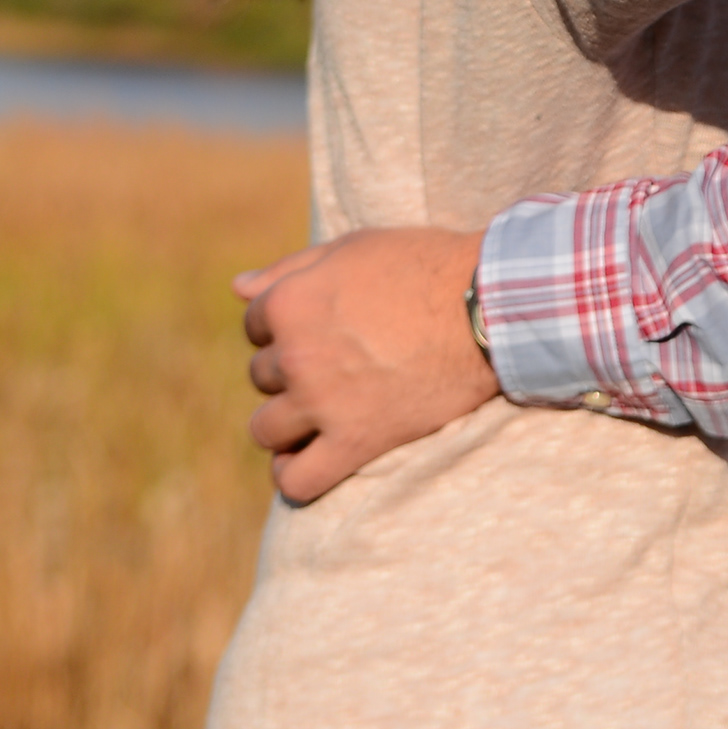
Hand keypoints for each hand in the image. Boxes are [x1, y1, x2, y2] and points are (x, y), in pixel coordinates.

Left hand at [233, 225, 499, 502]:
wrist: (491, 307)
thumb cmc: (426, 266)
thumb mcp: (354, 248)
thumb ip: (290, 268)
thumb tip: (236, 288)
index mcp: (291, 303)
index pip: (254, 326)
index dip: (287, 325)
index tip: (325, 328)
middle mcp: (297, 355)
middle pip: (261, 376)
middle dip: (291, 370)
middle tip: (340, 363)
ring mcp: (324, 403)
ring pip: (266, 429)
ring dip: (286, 422)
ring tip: (320, 414)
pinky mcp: (357, 442)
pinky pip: (298, 480)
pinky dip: (293, 476)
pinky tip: (307, 461)